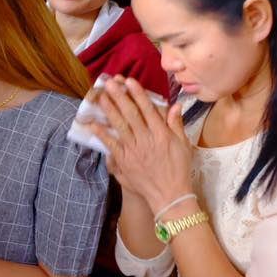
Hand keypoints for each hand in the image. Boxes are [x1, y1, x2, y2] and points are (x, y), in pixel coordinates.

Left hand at [84, 76, 193, 212]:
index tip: (129, 81)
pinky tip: (93, 123)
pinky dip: (101, 134)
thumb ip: (176, 124)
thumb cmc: (179, 169)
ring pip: (119, 126)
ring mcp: (133, 150)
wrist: (169, 195)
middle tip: (109, 82)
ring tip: (100, 96)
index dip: (138, 94)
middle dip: (119, 96)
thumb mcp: (183, 145)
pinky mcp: (124, 161)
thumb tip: (175, 105)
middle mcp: (146, 139)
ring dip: (109, 110)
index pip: (148, 109)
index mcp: (161, 134)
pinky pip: (110, 145)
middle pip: (130, 114)